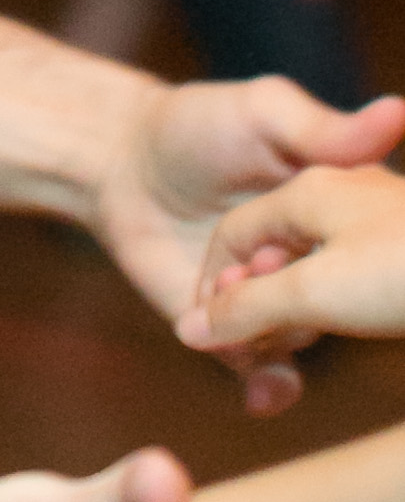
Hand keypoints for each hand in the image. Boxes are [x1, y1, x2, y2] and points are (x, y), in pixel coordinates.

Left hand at [92, 78, 404, 414]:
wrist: (124, 162)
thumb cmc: (200, 124)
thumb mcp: (264, 113)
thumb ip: (324, 129)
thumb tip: (399, 111)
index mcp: (335, 213)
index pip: (370, 248)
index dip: (352, 254)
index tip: (313, 240)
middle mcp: (313, 263)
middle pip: (336, 303)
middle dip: (303, 297)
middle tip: (261, 264)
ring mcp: (275, 299)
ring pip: (298, 338)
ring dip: (273, 330)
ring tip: (228, 291)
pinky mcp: (234, 330)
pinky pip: (264, 372)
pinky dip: (270, 387)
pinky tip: (260, 390)